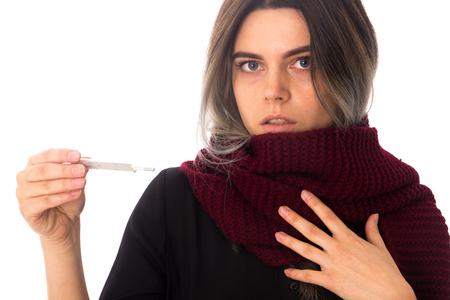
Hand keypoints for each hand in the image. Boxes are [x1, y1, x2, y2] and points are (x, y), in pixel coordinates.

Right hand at [16, 149, 87, 242]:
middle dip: (65, 170)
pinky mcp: (26, 209)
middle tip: (82, 170)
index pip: (47, 155)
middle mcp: (25, 176)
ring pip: (45, 186)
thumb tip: (86, 160)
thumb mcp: (76, 181)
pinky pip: (45, 201)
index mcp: (34, 164)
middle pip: (44, 170)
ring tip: (82, 183)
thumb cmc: (67, 197)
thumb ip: (78, 170)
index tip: (78, 155)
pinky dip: (62, 197)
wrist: (64, 221)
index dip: (62, 154)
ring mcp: (23, 193)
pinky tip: (74, 195)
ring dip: (66, 184)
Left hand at [275, 190, 415, 299]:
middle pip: (311, 231)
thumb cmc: (388, 273)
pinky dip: (297, 274)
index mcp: (349, 239)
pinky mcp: (331, 281)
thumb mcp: (380, 248)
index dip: (315, 204)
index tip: (304, 194)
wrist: (391, 297)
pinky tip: (286, 271)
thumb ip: (373, 230)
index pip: (328, 216)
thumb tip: (374, 215)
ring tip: (278, 235)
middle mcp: (338, 249)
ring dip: (290, 242)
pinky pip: (309, 277)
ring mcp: (333, 265)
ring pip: (306, 251)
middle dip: (295, 219)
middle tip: (281, 209)